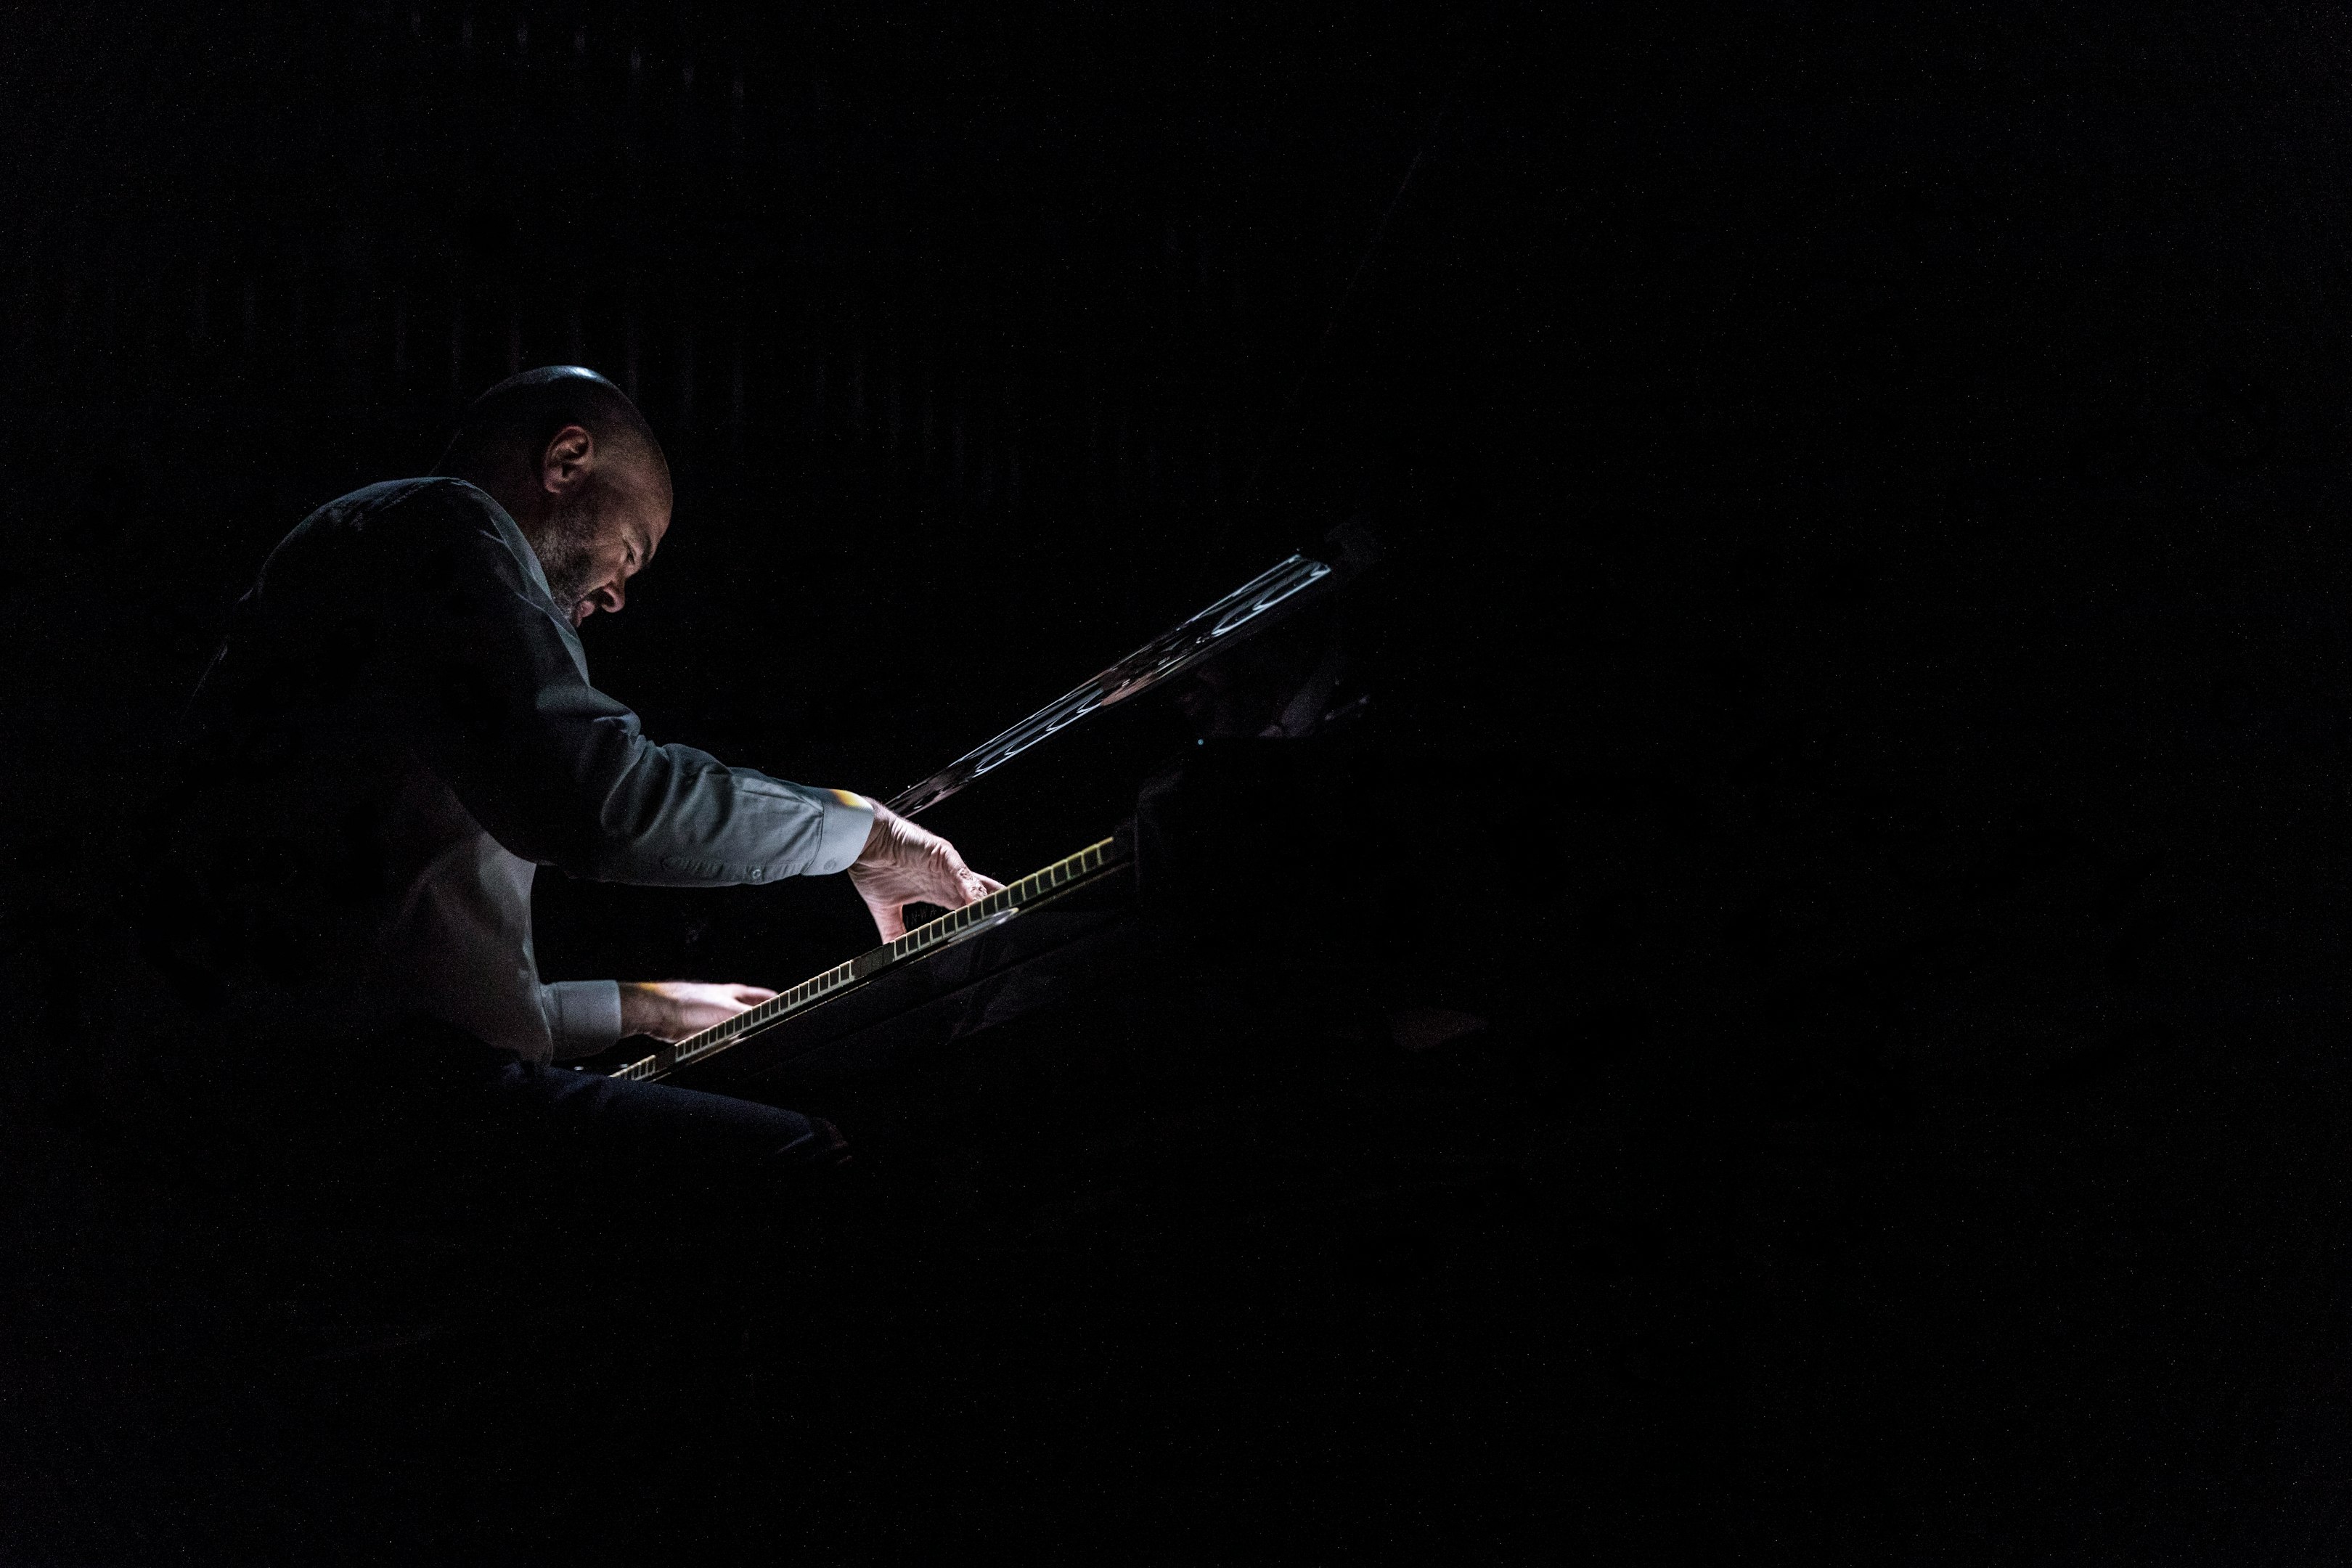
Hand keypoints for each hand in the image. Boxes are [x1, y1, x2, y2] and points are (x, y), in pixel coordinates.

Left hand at [618, 980, 778, 1042]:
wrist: (662, 1012)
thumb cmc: (691, 1002)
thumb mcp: (728, 1010)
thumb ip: (749, 1017)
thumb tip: (767, 1024)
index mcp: (736, 993)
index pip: (764, 997)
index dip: (778, 1004)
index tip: (790, 1012)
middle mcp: (727, 1004)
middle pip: (752, 1015)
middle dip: (762, 1024)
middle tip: (774, 1033)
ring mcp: (716, 1018)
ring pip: (736, 1030)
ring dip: (743, 1038)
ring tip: (754, 1046)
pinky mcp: (704, 1032)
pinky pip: (721, 1041)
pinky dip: (727, 1046)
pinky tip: (732, 1051)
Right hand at [847, 801, 1004, 941]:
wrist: (861, 842)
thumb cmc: (872, 866)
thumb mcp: (885, 909)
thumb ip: (893, 931)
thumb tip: (890, 955)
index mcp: (936, 891)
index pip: (967, 909)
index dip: (980, 922)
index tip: (991, 939)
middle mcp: (945, 880)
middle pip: (979, 898)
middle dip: (995, 912)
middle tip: (1010, 928)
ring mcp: (946, 867)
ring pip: (976, 886)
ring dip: (989, 903)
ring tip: (1003, 919)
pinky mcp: (942, 854)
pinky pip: (962, 873)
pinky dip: (971, 888)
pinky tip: (980, 902)